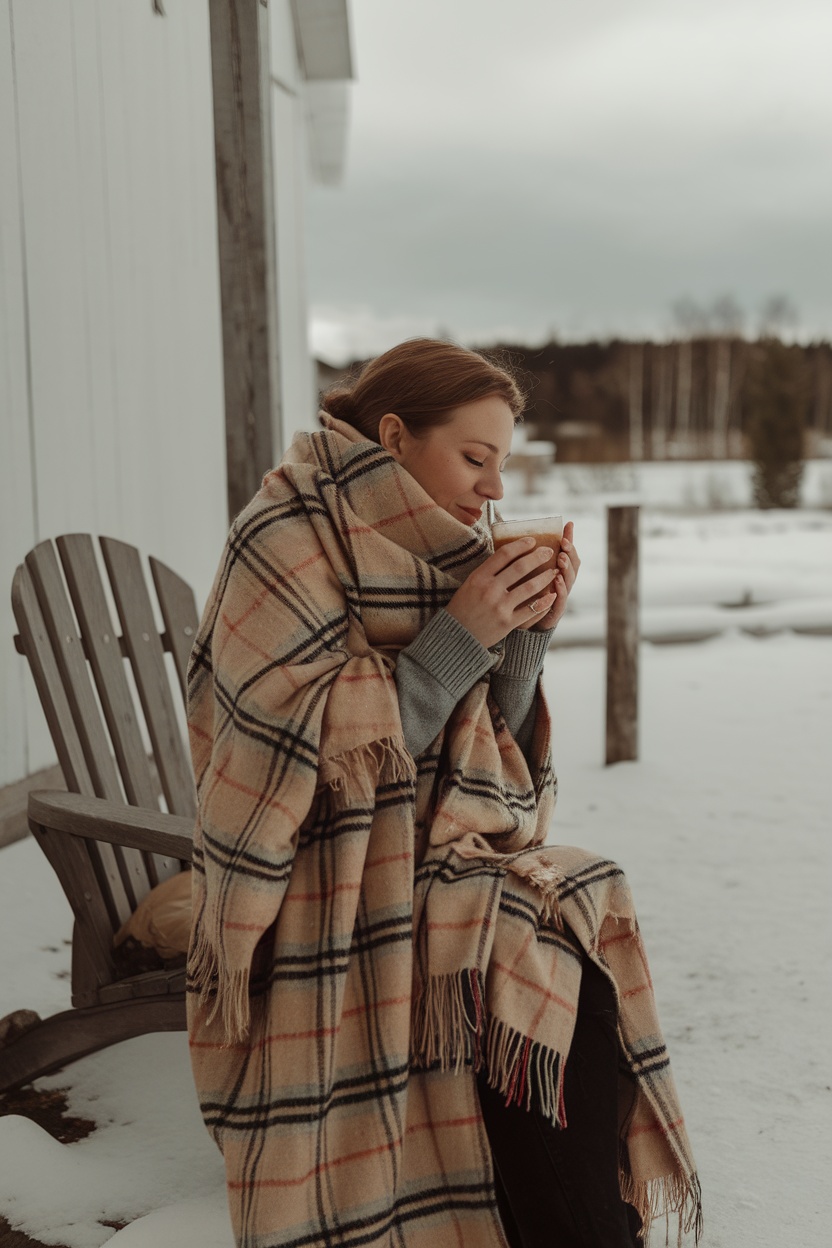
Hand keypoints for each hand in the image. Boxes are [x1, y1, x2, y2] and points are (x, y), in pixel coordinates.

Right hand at [445, 536, 561, 648]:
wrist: (456, 636)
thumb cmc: (464, 607)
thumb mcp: (470, 584)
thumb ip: (488, 572)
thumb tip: (511, 555)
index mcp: (479, 577)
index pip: (504, 554)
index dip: (521, 545)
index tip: (533, 541)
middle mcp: (490, 590)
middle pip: (520, 567)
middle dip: (538, 557)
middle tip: (549, 552)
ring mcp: (499, 607)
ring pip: (530, 587)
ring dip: (545, 577)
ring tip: (554, 572)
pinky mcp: (507, 623)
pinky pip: (531, 610)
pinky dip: (544, 602)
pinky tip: (553, 595)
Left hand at [514, 521, 579, 632]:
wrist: (519, 626)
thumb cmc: (521, 596)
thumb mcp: (523, 573)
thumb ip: (525, 557)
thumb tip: (520, 533)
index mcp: (555, 572)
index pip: (567, 553)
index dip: (569, 539)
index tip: (567, 525)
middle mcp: (561, 583)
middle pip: (572, 566)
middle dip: (569, 553)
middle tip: (564, 543)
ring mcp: (559, 598)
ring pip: (568, 581)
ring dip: (565, 569)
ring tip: (561, 558)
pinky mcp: (554, 613)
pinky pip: (560, 601)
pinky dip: (560, 590)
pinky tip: (556, 581)